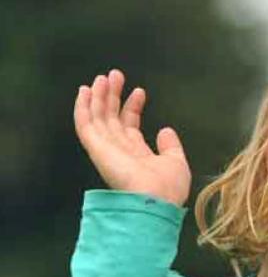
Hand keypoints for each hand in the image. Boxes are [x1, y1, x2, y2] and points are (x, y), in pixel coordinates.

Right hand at [74, 69, 190, 205]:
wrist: (155, 201)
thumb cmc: (168, 187)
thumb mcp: (176, 161)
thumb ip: (170, 145)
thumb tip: (165, 130)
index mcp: (137, 155)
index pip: (130, 126)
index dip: (133, 107)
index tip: (140, 91)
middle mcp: (119, 150)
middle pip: (111, 117)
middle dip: (113, 96)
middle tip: (115, 75)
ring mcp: (106, 149)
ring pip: (97, 117)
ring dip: (98, 96)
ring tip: (103, 77)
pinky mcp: (96, 148)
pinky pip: (85, 124)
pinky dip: (82, 107)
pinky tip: (84, 91)